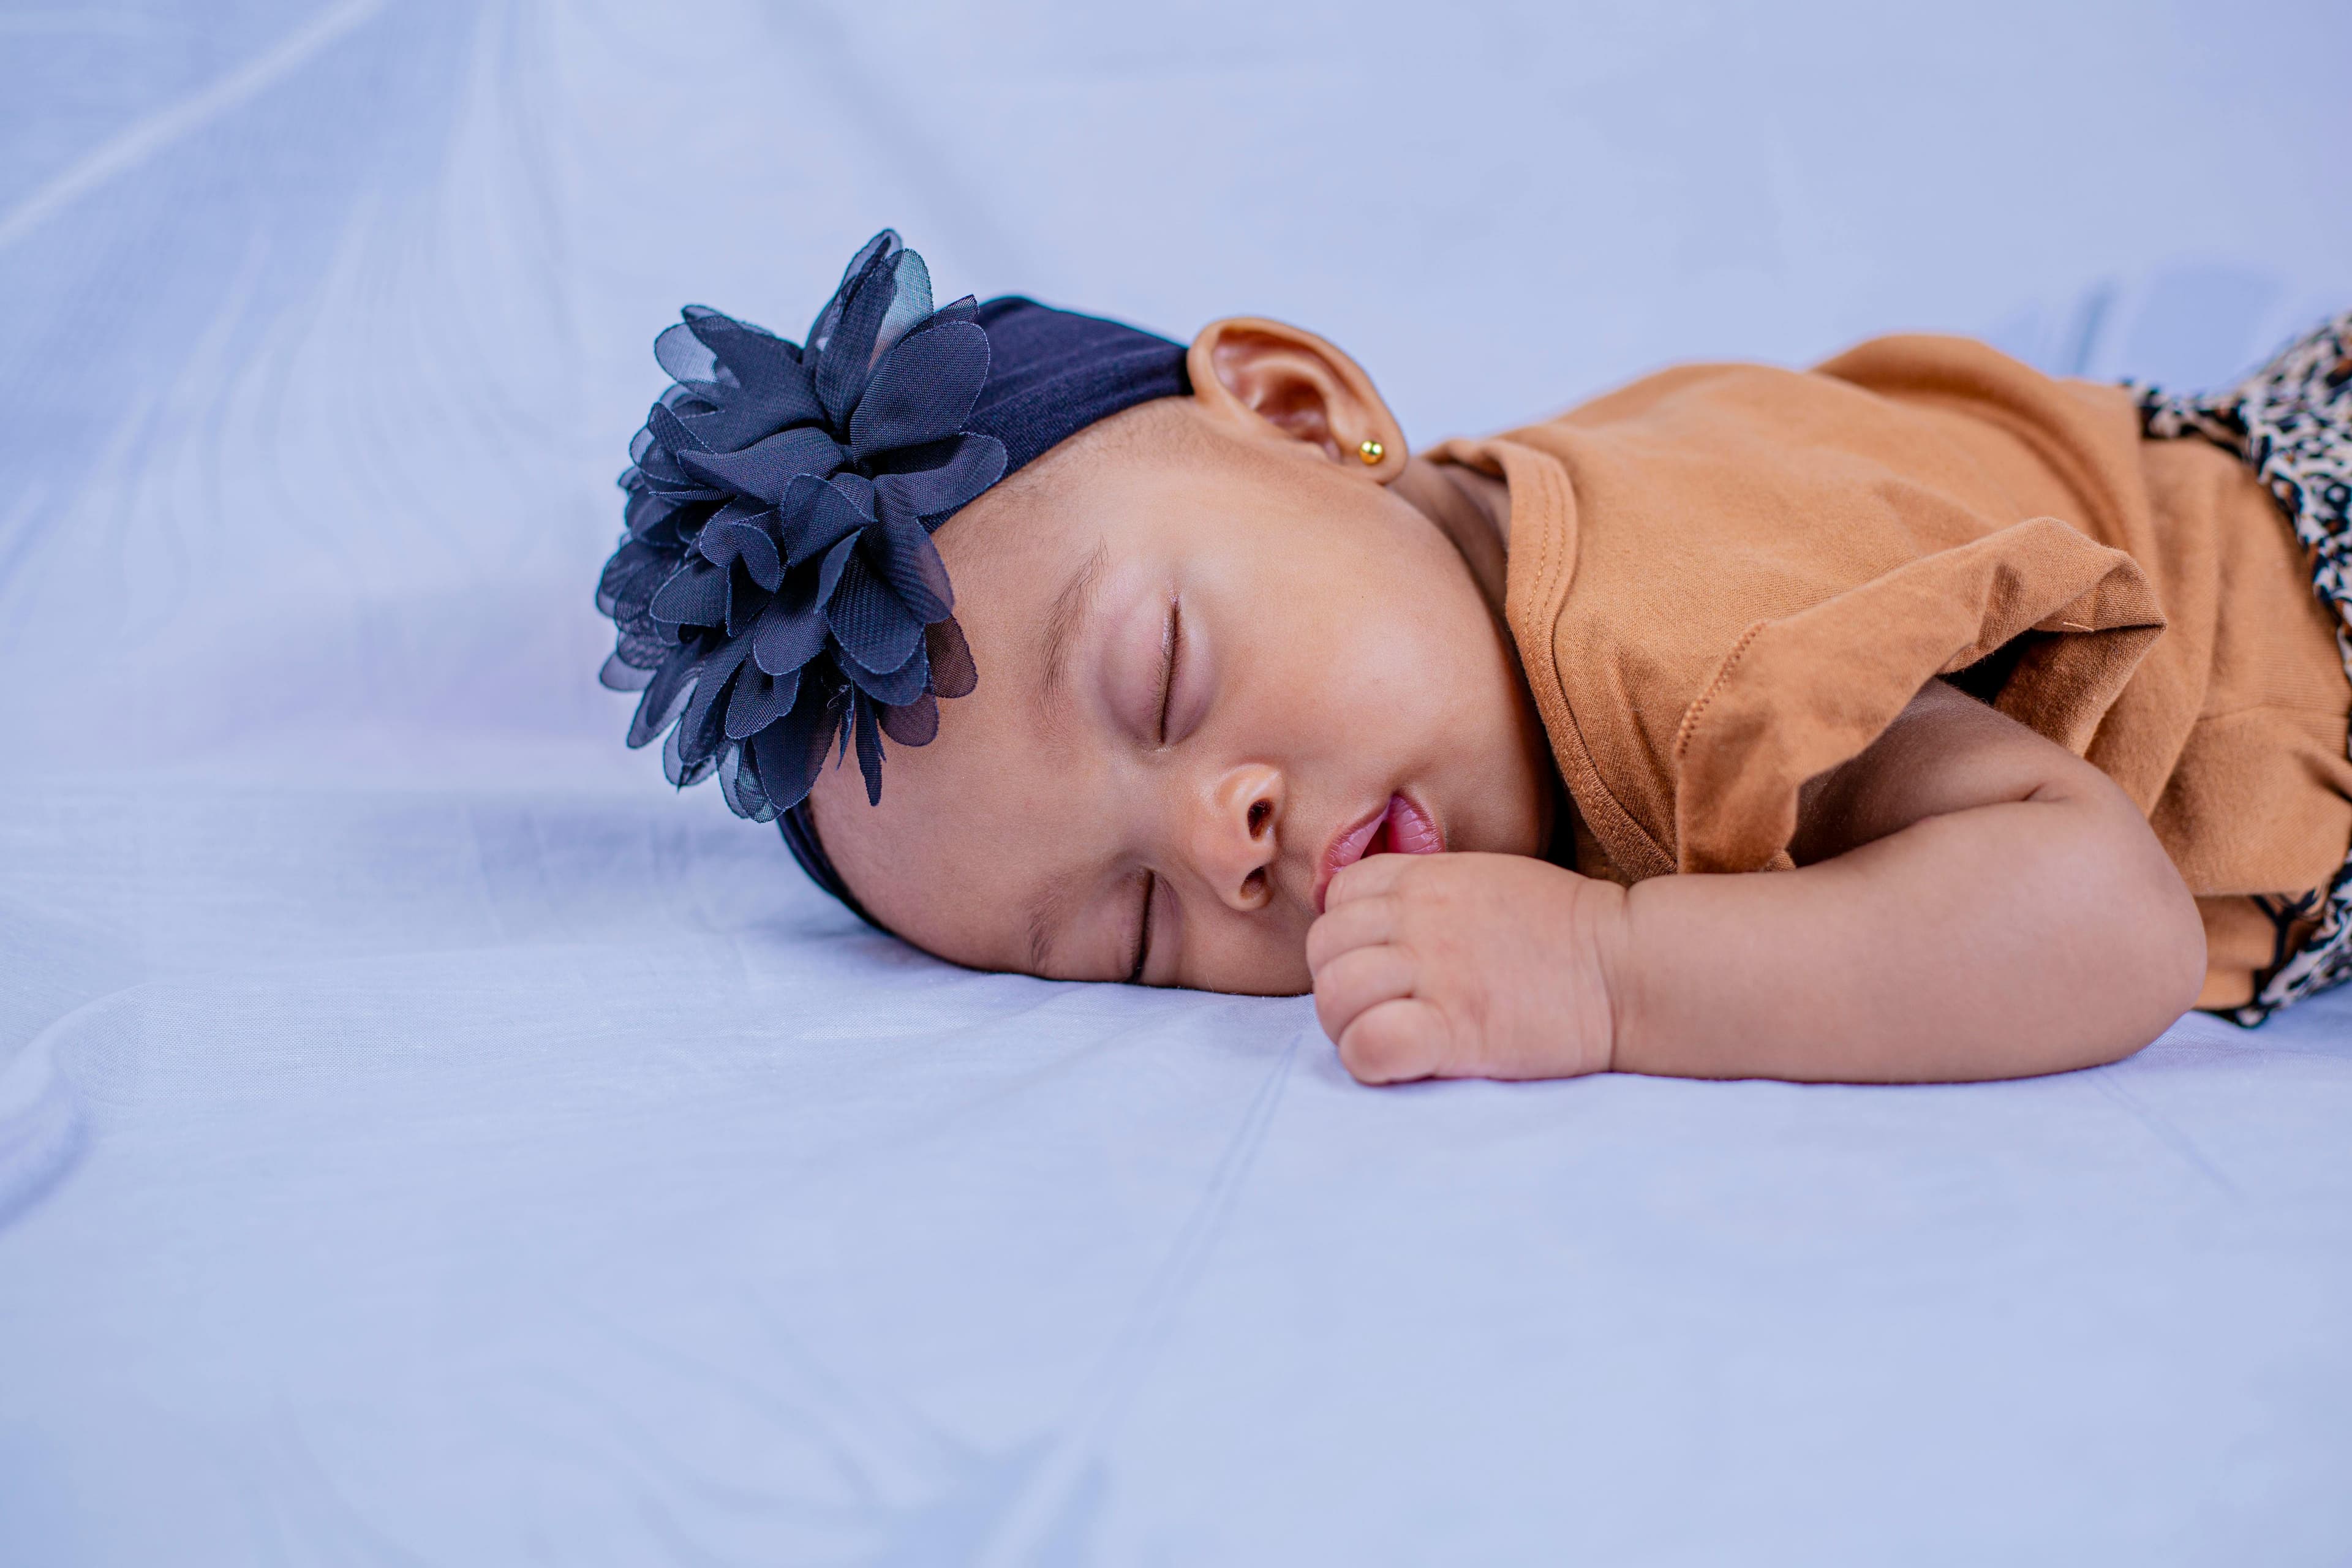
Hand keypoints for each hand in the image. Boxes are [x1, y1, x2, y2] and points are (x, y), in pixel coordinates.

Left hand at [1306, 852, 1625, 1084]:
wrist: (1628, 967)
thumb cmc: (1565, 931)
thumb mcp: (1485, 880)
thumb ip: (1428, 895)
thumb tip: (1380, 924)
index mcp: (1424, 877)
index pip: (1338, 898)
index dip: (1348, 937)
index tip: (1381, 963)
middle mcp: (1418, 917)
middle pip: (1324, 949)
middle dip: (1340, 984)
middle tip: (1382, 1009)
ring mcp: (1434, 970)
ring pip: (1335, 994)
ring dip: (1349, 1024)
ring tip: (1390, 1036)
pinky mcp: (1455, 1027)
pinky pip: (1369, 1044)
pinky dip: (1371, 1058)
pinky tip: (1405, 1060)